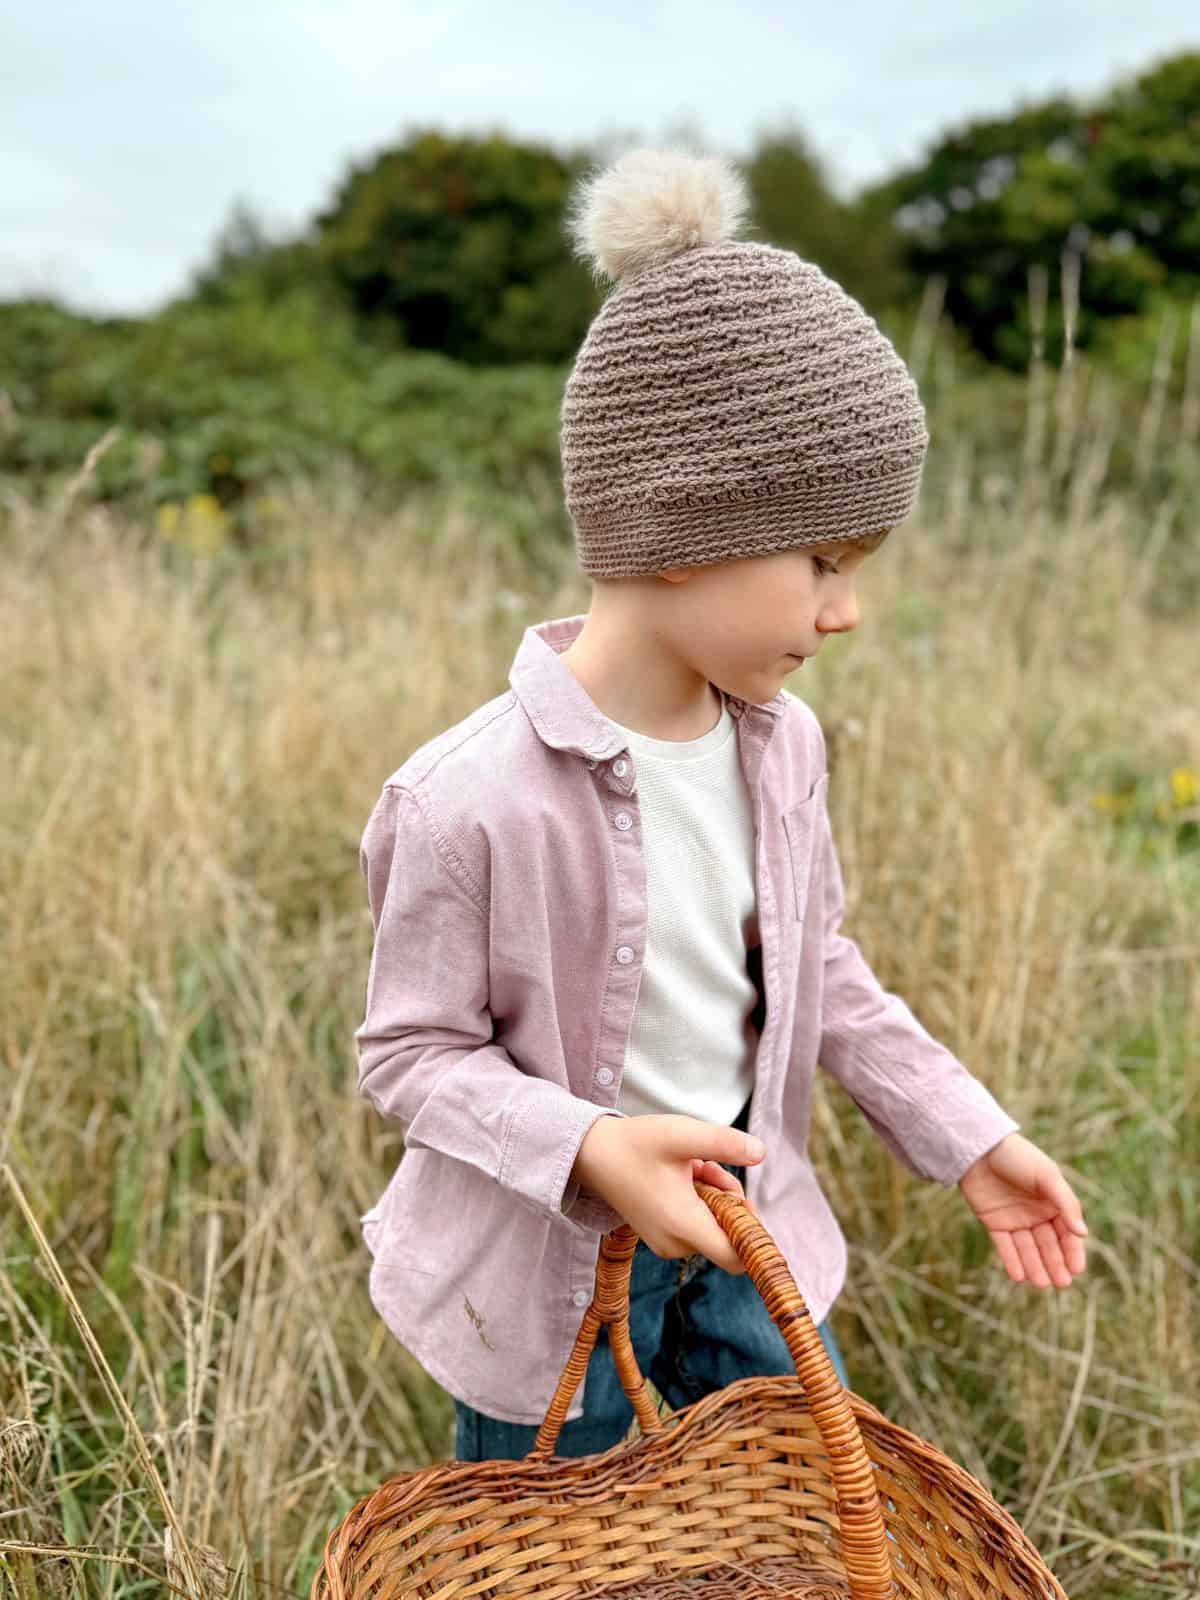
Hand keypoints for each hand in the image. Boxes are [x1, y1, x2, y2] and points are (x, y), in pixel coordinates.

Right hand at [571, 1114, 764, 1273]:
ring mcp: (667, 1244)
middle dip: (729, 1199)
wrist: (592, 1153)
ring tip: (691, 1167)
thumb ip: (724, 1143)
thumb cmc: (635, 1143)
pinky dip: (700, 1201)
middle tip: (706, 1166)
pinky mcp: (662, 1238)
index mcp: (683, 1225)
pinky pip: (697, 1226)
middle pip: (729, 1235)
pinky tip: (681, 1176)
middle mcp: (676, 1245)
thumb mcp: (682, 1134)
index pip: (738, 1257)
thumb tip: (761, 1152)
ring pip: (714, 1228)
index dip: (753, 1232)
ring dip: (714, 1196)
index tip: (742, 1196)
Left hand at [958, 1132, 1087, 1288]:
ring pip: (1028, 1249)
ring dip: (1035, 1266)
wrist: (979, 1148)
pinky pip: (1005, 1246)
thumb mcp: (1047, 1177)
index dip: (1072, 1251)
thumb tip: (1083, 1233)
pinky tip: (1019, 1275)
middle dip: (1055, 1264)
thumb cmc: (1018, 1157)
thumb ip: (1066, 1205)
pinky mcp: (994, 1223)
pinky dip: (1012, 1260)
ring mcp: (1015, 1220)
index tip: (1076, 1270)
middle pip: (1048, 1245)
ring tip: (1040, 1283)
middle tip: (1061, 1283)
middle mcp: (1036, 1214)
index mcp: (1054, 1203)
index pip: (1067, 1233)